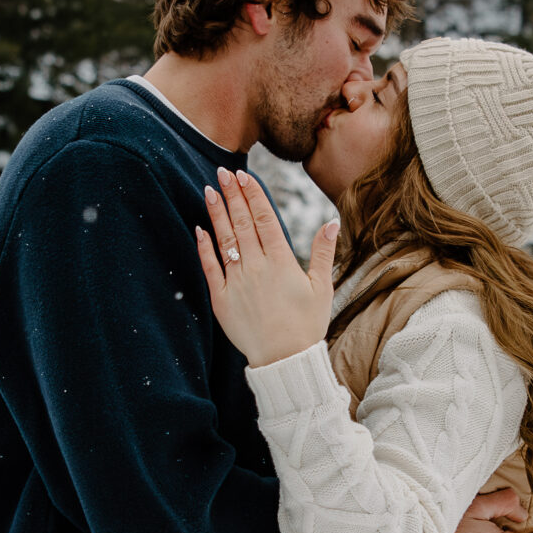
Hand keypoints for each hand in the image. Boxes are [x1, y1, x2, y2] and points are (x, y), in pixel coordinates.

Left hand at [195, 167, 336, 368]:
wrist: (284, 360)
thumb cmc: (306, 325)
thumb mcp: (321, 287)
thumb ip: (323, 252)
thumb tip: (332, 222)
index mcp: (281, 261)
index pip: (264, 218)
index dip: (253, 194)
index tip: (244, 175)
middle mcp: (256, 267)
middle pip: (241, 223)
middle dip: (232, 195)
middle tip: (222, 172)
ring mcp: (236, 282)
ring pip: (224, 240)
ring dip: (216, 214)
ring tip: (209, 190)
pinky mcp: (221, 299)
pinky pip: (210, 268)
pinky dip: (204, 247)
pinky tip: (200, 229)